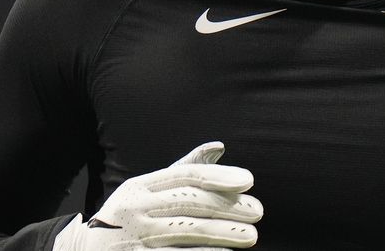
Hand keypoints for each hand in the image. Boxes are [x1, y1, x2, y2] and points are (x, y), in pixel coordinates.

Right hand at [54, 141, 261, 249]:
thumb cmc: (126, 218)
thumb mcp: (145, 190)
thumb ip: (182, 170)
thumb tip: (220, 147)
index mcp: (139, 186)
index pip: (184, 175)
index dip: (218, 176)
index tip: (248, 181)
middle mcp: (134, 208)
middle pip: (189, 202)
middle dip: (228, 207)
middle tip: (258, 211)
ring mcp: (133, 237)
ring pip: (186, 230)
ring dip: (223, 233)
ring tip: (250, 236)